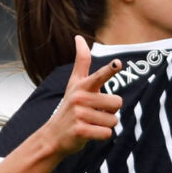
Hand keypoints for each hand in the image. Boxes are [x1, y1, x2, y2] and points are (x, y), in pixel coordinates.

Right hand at [44, 36, 123, 157]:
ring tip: (91, 122)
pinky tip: (89, 133)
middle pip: (117, 103)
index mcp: (82, 85)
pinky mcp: (80, 131)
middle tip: (95, 112)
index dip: (110, 70)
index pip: (99, 75)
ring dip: (106, 124)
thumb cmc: (70, 106)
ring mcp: (79, 115)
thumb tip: (79, 37)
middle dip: (111, 111)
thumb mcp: (74, 83)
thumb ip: (81, 61)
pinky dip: (102, 135)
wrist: (53, 135)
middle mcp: (80, 98)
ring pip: (113, 120)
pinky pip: (107, 133)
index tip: (118, 63)